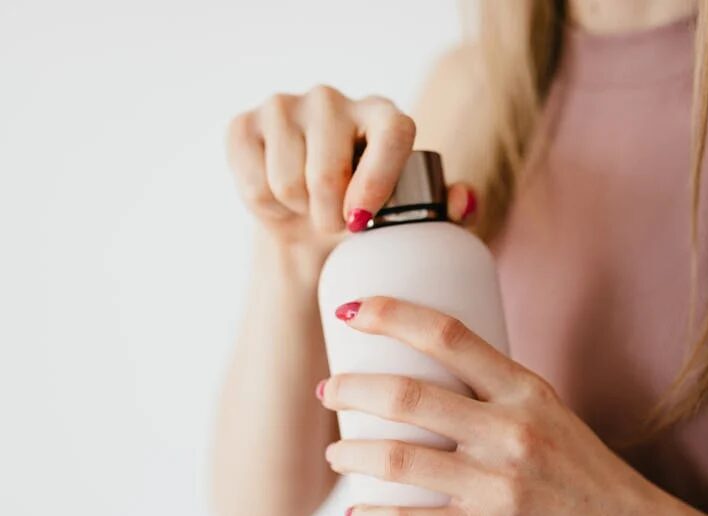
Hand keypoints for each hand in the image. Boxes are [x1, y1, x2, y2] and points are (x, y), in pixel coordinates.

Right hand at [225, 85, 474, 284]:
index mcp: (384, 115)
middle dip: (331, 217)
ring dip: (300, 212)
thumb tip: (462, 201)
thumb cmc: (369, 216)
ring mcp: (284, 105)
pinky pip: (254, 184)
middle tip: (337, 224)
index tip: (362, 220)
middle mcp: (333, 99)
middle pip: (328, 172)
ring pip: (287, 182)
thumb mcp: (412, 217)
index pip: (392, 134)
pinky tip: (279, 198)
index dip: (378, 181)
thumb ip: (446, 210)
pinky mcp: (243, 125)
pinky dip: (267, 207)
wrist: (307, 222)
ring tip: (310, 208)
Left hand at [317, 295, 707, 515]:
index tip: (353, 310)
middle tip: (329, 391)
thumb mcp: (553, 417)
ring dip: (351, 454)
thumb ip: (498, 398)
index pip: (449, 335)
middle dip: (351, 390)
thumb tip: (430, 384)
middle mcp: (512, 430)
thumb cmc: (590, 479)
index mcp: (526, 391)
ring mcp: (501, 485)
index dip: (392, 315)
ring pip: (398, 460)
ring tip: (337, 455)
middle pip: (407, 395)